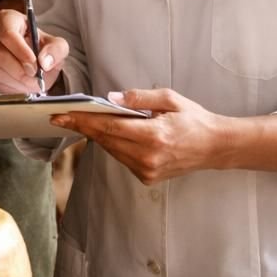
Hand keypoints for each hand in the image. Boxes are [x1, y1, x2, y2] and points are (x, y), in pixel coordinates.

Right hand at [0, 8, 68, 93]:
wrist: (34, 59)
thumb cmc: (42, 47)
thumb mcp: (57, 45)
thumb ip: (56, 50)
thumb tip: (44, 61)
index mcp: (8, 19)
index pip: (8, 34)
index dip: (20, 52)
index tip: (34, 65)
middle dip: (19, 70)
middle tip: (35, 77)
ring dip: (16, 81)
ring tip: (31, 82)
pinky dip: (9, 86)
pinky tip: (20, 84)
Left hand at [55, 88, 226, 184]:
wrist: (215, 147)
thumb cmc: (194, 119)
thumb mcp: (169, 99)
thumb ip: (138, 98)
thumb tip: (110, 99)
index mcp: (154, 135)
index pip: (108, 127)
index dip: (82, 121)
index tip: (61, 116)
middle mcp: (148, 157)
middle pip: (105, 140)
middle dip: (84, 127)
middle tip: (64, 116)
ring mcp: (147, 171)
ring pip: (112, 150)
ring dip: (99, 136)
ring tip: (85, 121)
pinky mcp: (147, 178)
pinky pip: (122, 158)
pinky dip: (115, 145)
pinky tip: (112, 133)